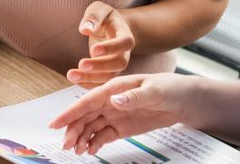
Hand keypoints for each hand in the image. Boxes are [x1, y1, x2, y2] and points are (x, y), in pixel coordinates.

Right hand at [48, 73, 197, 154]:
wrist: (184, 100)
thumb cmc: (170, 88)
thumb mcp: (155, 91)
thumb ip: (135, 97)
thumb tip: (115, 101)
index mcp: (114, 88)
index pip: (87, 101)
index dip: (70, 112)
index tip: (55, 124)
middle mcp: (110, 101)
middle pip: (85, 116)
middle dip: (73, 130)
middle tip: (65, 145)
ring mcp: (115, 114)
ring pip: (91, 127)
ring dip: (81, 138)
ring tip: (75, 151)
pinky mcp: (121, 126)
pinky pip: (103, 135)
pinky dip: (94, 142)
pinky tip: (89, 150)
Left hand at [67, 1, 134, 87]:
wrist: (111, 27)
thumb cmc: (105, 17)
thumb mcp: (99, 9)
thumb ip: (94, 16)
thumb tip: (85, 29)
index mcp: (125, 34)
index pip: (124, 42)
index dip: (111, 48)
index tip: (93, 50)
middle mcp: (125, 52)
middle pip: (119, 63)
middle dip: (100, 66)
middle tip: (82, 64)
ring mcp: (117, 64)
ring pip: (110, 76)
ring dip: (91, 78)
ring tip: (72, 75)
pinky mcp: (108, 72)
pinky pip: (102, 83)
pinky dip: (89, 84)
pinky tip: (75, 80)